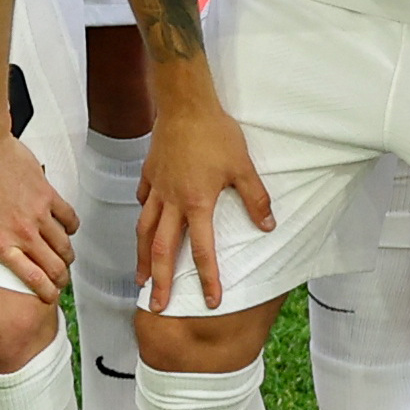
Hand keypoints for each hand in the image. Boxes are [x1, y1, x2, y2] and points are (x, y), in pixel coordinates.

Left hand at [0, 114, 75, 298]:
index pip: (33, 278)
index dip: (46, 292)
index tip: (49, 296)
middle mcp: (23, 232)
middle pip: (56, 266)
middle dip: (61, 279)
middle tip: (59, 280)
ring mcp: (38, 213)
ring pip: (65, 245)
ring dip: (66, 256)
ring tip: (63, 259)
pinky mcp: (47, 194)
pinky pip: (69, 217)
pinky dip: (71, 227)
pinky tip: (66, 229)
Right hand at [135, 86, 270, 311]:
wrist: (185, 103)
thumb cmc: (216, 133)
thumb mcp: (243, 167)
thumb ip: (255, 199)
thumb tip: (268, 226)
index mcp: (196, 203)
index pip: (201, 250)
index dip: (207, 278)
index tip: (210, 301)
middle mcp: (172, 201)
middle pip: (162, 249)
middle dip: (160, 281)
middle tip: (156, 305)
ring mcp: (156, 188)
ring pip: (145, 229)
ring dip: (143, 257)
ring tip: (140, 278)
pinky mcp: (149, 173)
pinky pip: (143, 201)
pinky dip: (143, 216)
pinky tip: (144, 224)